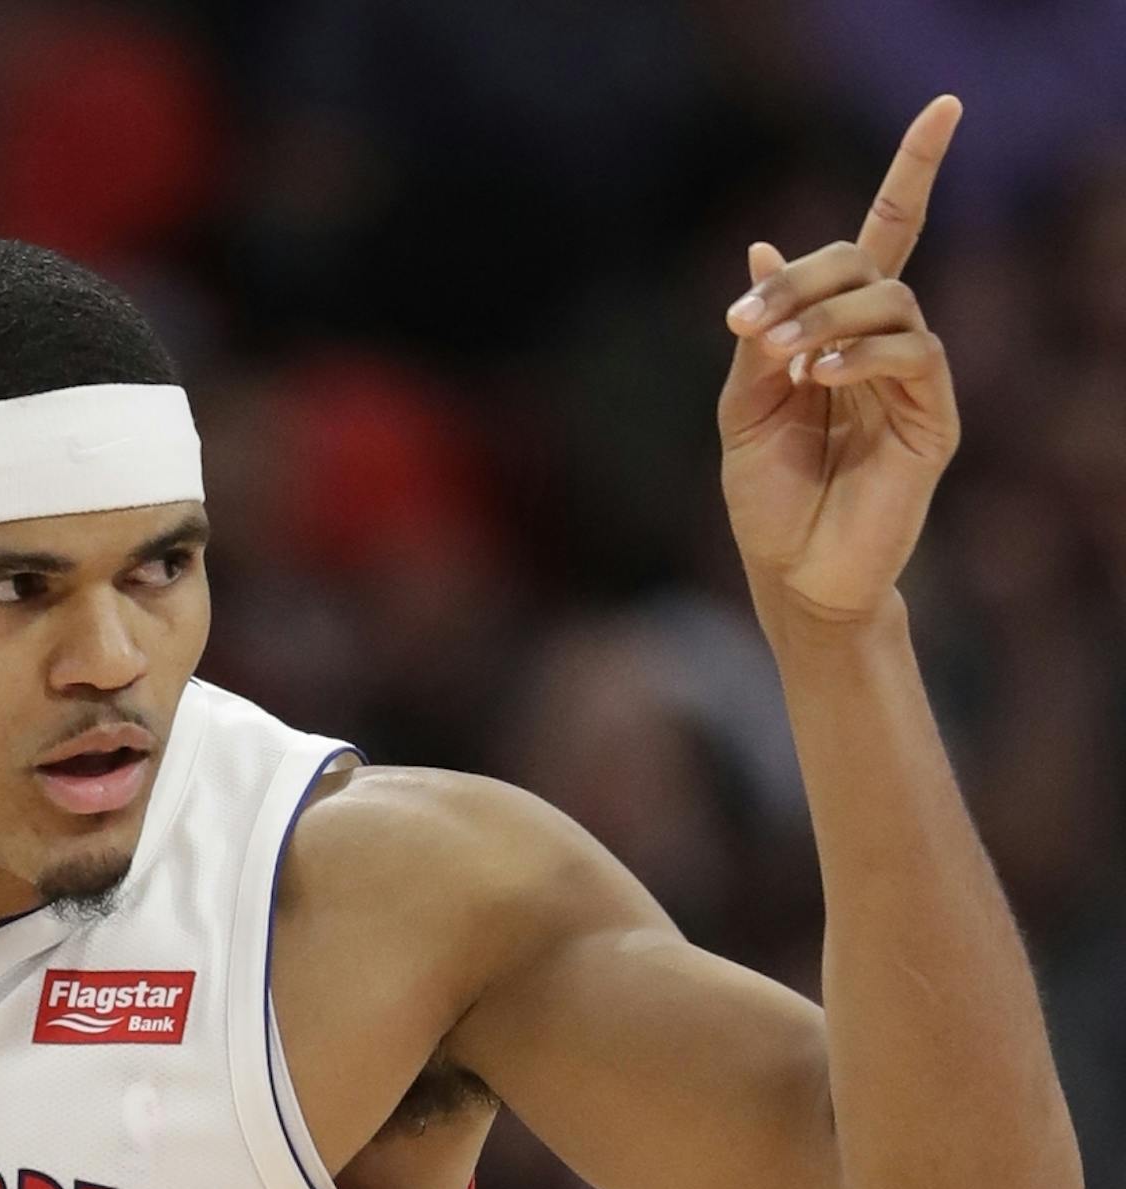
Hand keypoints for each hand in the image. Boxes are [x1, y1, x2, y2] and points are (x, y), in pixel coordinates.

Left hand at [720, 96, 963, 626]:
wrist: (794, 581)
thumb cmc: (769, 504)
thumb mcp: (743, 411)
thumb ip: (759, 335)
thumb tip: (764, 249)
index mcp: (840, 334)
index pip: (886, 237)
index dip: (915, 170)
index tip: (945, 106)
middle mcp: (883, 346)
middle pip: (870, 261)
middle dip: (808, 278)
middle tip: (748, 322)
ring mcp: (913, 381)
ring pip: (892, 301)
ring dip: (828, 317)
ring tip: (782, 361)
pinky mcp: (933, 420)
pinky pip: (915, 354)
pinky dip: (864, 353)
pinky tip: (820, 376)